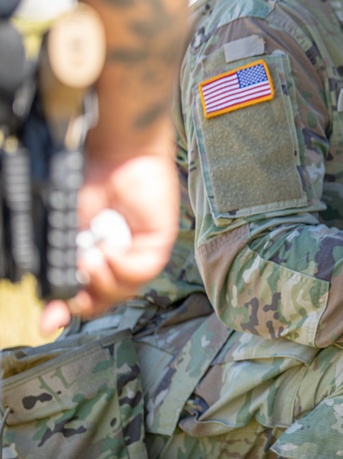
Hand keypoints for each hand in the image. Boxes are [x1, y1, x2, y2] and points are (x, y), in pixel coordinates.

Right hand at [39, 150, 177, 333]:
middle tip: (76, 277)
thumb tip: (48, 312)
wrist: (114, 155)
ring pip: (124, 291)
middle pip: (106, 301)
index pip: (87, 297)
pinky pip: (141, 272)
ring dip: (103, 279)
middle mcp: (119, 258)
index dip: (70, 312)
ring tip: (93, 257)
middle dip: (86, 297)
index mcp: (95, 256)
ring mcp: (140, 252)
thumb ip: (59, 269)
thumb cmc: (91, 183)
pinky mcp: (159, 243)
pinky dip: (121, 264)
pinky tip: (111, 246)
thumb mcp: (65, 232)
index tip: (50, 323)